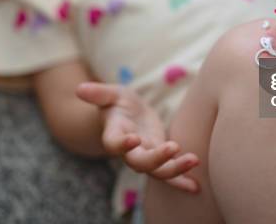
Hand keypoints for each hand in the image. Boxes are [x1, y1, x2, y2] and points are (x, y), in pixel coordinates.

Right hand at [76, 82, 199, 191]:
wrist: (126, 115)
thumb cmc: (117, 102)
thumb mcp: (109, 94)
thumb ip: (98, 93)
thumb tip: (80, 89)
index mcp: (114, 134)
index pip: (114, 144)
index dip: (122, 144)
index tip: (134, 138)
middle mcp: (128, 151)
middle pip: (139, 163)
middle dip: (156, 159)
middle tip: (173, 147)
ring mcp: (145, 155)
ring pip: (157, 171)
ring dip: (175, 169)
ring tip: (193, 159)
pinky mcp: (159, 156)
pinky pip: (169, 174)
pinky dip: (181, 181)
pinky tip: (196, 186)